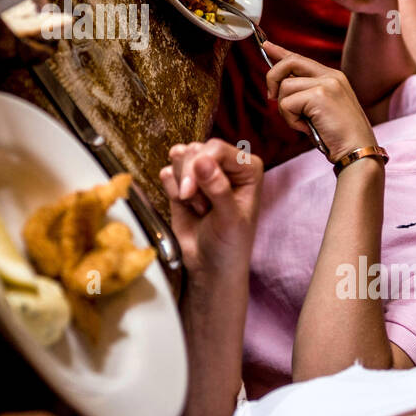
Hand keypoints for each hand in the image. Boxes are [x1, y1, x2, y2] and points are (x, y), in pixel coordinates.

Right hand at [159, 139, 263, 275]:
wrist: (209, 267)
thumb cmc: (229, 245)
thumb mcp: (229, 220)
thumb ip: (218, 189)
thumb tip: (201, 160)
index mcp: (247, 168)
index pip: (216, 149)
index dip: (199, 165)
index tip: (190, 192)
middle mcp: (227, 164)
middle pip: (195, 150)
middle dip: (190, 178)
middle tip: (197, 205)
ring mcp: (204, 171)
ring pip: (180, 157)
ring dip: (182, 185)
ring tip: (198, 206)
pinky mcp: (184, 181)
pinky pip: (168, 172)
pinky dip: (171, 189)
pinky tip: (186, 205)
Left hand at [262, 43, 376, 159]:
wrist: (357, 151)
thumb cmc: (339, 136)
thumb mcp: (321, 109)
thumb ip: (305, 94)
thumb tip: (279, 88)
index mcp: (333, 77)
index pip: (300, 58)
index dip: (280, 52)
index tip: (266, 45)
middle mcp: (331, 75)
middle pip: (289, 63)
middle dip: (272, 78)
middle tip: (272, 97)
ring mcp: (327, 83)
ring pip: (284, 88)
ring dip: (286, 111)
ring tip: (304, 123)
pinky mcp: (319, 95)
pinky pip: (286, 104)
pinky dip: (291, 120)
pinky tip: (307, 128)